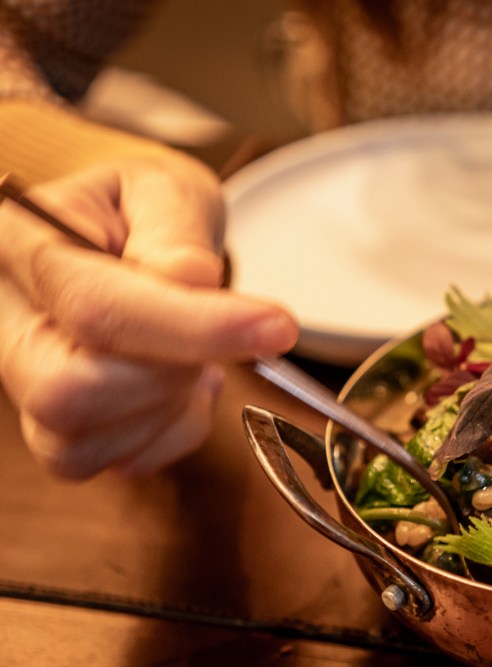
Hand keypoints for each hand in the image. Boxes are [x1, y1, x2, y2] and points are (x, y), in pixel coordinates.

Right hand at [0, 155, 298, 478]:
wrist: (128, 237)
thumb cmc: (143, 210)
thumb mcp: (167, 192)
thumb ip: (175, 234)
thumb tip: (191, 280)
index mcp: (18, 244)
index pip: (93, 306)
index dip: (192, 326)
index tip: (275, 328)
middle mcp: (3, 324)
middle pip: (71, 392)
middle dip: (171, 372)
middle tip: (222, 331)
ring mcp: (22, 385)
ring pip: (87, 439)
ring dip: (174, 401)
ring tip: (196, 349)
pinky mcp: (57, 431)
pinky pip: (116, 462)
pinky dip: (172, 428)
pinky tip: (182, 382)